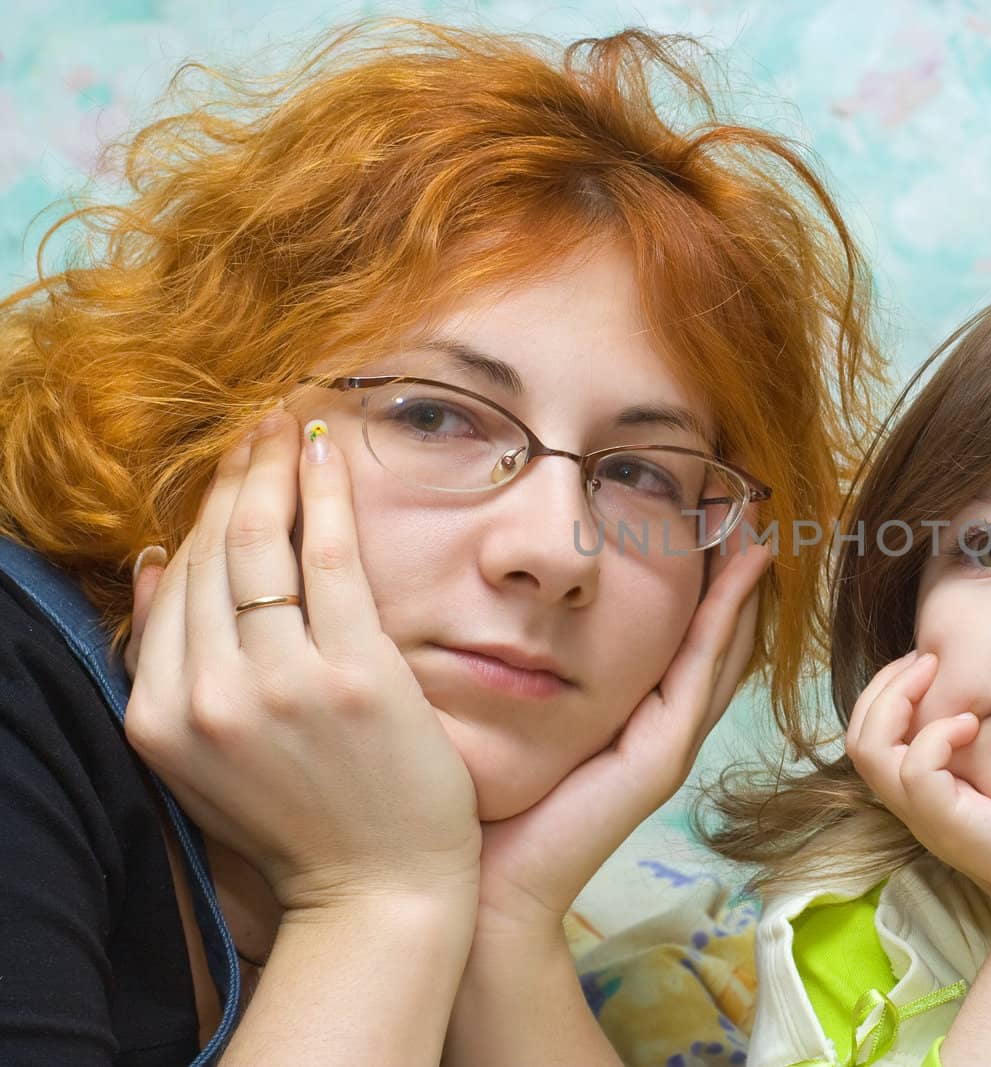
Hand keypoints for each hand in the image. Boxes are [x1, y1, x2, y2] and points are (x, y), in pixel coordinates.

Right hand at [124, 412, 481, 912]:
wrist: (379, 892)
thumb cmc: (305, 824)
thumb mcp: (208, 757)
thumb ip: (175, 666)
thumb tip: (150, 564)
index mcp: (159, 719)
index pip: (171, 587)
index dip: (198, 518)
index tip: (227, 471)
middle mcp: (206, 698)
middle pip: (207, 558)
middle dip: (233, 480)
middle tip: (258, 427)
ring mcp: (278, 686)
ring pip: (259, 549)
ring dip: (272, 472)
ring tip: (289, 424)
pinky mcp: (352, 676)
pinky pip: (329, 560)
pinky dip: (324, 495)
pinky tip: (329, 450)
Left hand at [468, 537, 772, 930]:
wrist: (480, 887)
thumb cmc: (478, 803)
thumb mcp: (501, 712)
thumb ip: (510, 662)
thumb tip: (487, 585)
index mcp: (625, 715)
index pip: (676, 632)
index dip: (697, 574)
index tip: (700, 508)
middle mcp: (657, 724)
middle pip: (713, 633)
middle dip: (731, 568)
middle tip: (746, 500)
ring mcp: (667, 740)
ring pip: (720, 644)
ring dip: (741, 582)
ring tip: (755, 520)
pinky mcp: (661, 755)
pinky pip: (700, 669)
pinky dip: (725, 615)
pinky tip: (741, 568)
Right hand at [846, 653, 990, 912]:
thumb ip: (979, 738)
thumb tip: (985, 683)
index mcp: (915, 789)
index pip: (866, 732)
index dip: (885, 689)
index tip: (926, 660)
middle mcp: (908, 801)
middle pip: (858, 735)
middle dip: (885, 684)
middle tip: (926, 658)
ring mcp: (922, 814)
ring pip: (870, 747)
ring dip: (898, 698)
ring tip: (936, 674)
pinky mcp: (945, 821)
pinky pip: (915, 768)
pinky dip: (936, 735)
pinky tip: (971, 724)